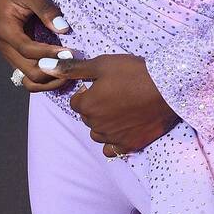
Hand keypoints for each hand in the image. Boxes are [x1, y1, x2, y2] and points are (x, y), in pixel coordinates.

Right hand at [0, 0, 74, 91]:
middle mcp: (6, 47)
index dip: (49, 54)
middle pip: (29, 71)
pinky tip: (62, 71)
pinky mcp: (18, 56)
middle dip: (52, 71)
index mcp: (6, 30)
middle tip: (74, 64)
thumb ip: (46, 9)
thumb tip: (63, 27)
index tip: (69, 53)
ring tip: (70, 71)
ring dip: (50, 80)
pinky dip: (46, 77)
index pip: (28, 49)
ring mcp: (11, 54)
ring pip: (30, 78)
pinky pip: (31, 74)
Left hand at [44, 53, 180, 156]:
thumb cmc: (134, 72)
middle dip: (96, 108)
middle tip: (115, 94)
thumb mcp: (102, 64)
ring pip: (98, 134)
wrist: (168, 88)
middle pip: (87, 118)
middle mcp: (96, 125)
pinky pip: (112, 149)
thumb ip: (73, 69)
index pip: (76, 102)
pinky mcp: (130, 145)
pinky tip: (124, 128)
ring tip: (120, 110)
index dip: (88, 92)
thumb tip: (45, 66)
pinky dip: (114, 141)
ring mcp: (114, 137)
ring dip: (103, 125)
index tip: (102, 85)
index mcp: (87, 106)